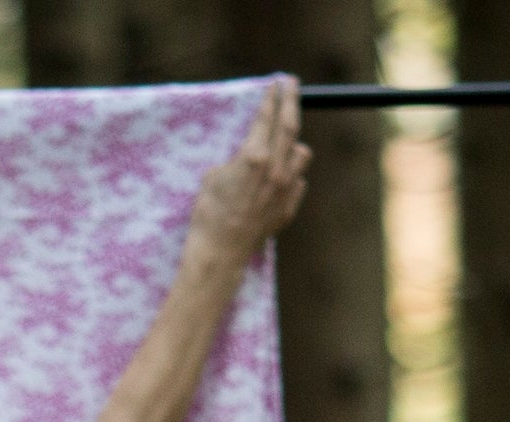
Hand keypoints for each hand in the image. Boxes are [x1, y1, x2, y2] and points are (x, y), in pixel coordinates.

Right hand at [184, 77, 308, 266]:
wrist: (220, 252)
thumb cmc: (209, 213)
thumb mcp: (214, 175)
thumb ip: (240, 158)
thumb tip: (256, 151)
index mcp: (254, 157)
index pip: (267, 117)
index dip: (271, 97)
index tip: (276, 82)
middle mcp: (276, 169)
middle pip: (290, 125)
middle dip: (291, 100)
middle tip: (292, 83)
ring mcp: (286, 189)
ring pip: (301, 153)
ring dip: (293, 143)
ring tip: (283, 143)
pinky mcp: (288, 207)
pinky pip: (298, 180)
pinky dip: (291, 173)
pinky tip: (278, 178)